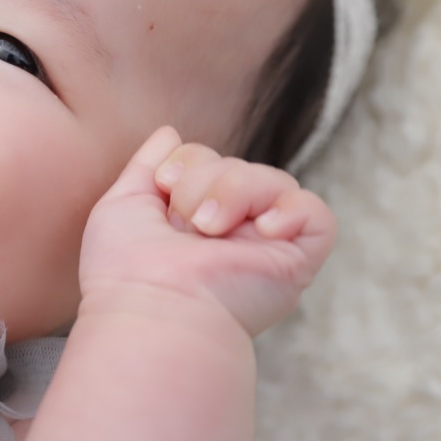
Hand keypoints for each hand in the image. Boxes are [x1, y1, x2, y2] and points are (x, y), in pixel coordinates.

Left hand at [79, 127, 336, 338]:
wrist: (153, 307)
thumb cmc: (126, 269)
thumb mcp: (124, 205)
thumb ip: (146, 167)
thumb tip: (170, 134)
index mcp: (198, 221)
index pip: (211, 161)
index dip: (189, 160)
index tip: (163, 186)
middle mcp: (235, 233)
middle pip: (239, 166)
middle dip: (205, 178)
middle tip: (185, 222)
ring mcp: (267, 248)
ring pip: (274, 180)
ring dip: (234, 191)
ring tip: (209, 228)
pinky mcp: (296, 263)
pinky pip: (316, 214)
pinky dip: (289, 211)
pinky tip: (259, 231)